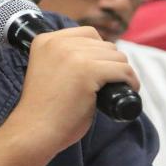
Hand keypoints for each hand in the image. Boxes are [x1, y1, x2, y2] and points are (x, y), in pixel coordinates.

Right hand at [6, 26, 138, 154]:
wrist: (34, 131)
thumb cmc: (44, 110)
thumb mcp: (49, 71)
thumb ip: (65, 58)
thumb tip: (100, 55)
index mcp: (45, 40)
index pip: (87, 33)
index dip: (99, 51)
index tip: (100, 69)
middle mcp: (58, 42)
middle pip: (104, 44)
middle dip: (111, 63)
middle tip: (111, 82)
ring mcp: (72, 55)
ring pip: (116, 56)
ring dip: (122, 72)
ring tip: (119, 87)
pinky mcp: (88, 71)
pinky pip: (122, 70)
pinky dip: (130, 80)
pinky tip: (129, 89)